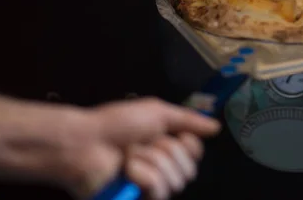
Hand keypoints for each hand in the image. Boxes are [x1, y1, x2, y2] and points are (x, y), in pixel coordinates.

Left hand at [63, 97, 220, 199]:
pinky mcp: (140, 198)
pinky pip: (159, 191)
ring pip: (175, 180)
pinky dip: (144, 176)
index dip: (186, 143)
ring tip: (130, 156)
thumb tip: (216, 127)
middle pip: (189, 168)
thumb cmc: (117, 123)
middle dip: (166, 151)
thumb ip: (188, 120)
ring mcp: (150, 185)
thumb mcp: (157, 111)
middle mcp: (162, 165)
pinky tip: (128, 171)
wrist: (85, 143)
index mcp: (167, 143)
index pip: (196, 151)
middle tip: (143, 143)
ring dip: (151, 162)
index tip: (170, 133)